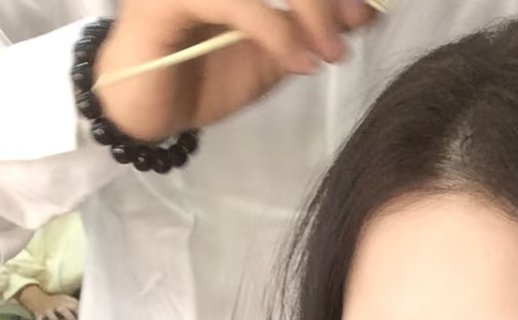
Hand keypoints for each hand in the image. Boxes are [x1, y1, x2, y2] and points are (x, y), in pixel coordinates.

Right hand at [16, 287, 79, 319]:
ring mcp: (46, 310)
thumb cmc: (58, 302)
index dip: (81, 314)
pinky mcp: (38, 315)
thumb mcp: (68, 301)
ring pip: (50, 315)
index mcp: (65, 303)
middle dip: (71, 319)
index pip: (75, 308)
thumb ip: (79, 306)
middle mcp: (56, 306)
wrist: (37, 299)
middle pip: (63, 311)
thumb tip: (93, 314)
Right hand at [93, 0, 380, 141]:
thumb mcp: (275, 53)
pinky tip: (299, 62)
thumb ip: (312, 29)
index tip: (367, 12)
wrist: (150, 110)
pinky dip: (276, 32)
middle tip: (353, 28)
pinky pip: (234, 1)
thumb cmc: (206, 76)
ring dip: (310, 10)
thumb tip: (365, 11)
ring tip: (328, 54)